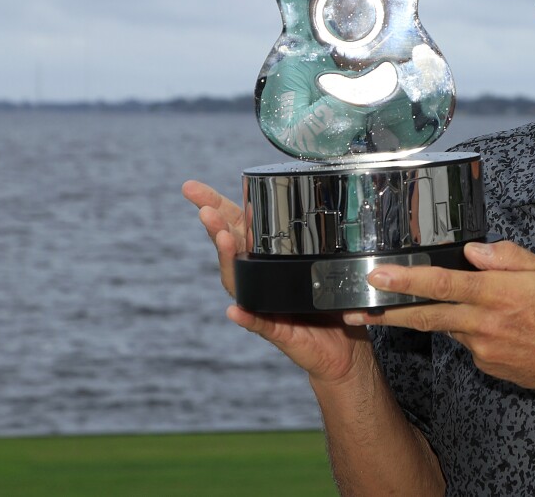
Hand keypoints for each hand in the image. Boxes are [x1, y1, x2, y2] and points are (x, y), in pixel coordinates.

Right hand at [181, 180, 370, 384]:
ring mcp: (263, 305)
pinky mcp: (276, 331)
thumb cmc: (328, 300)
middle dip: (216, 228)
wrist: (343, 346)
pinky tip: (234, 310)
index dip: (215, 206)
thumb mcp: (322, 261)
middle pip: (229, 250)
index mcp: (265, 258)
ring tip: (223, 238)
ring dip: (228, 259)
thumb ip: (310, 237)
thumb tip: (308, 192)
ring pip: (238, 281)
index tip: (191, 188)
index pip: (236, 227)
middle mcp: (257, 279)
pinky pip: (258, 322)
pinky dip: (246, 316)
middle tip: (205, 210)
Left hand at [344, 241, 534, 395]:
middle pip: (425, 315)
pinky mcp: (486, 366)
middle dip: (387, 312)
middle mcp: (484, 323)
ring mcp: (483, 349)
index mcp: (496, 293)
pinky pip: (468, 342)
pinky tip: (499, 327)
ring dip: (441, 316)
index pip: (440, 283)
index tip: (377, 275)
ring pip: (449, 326)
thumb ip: (506, 256)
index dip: (405, 279)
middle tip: (357, 310)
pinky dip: (472, 330)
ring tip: (458, 306)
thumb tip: (472, 251)